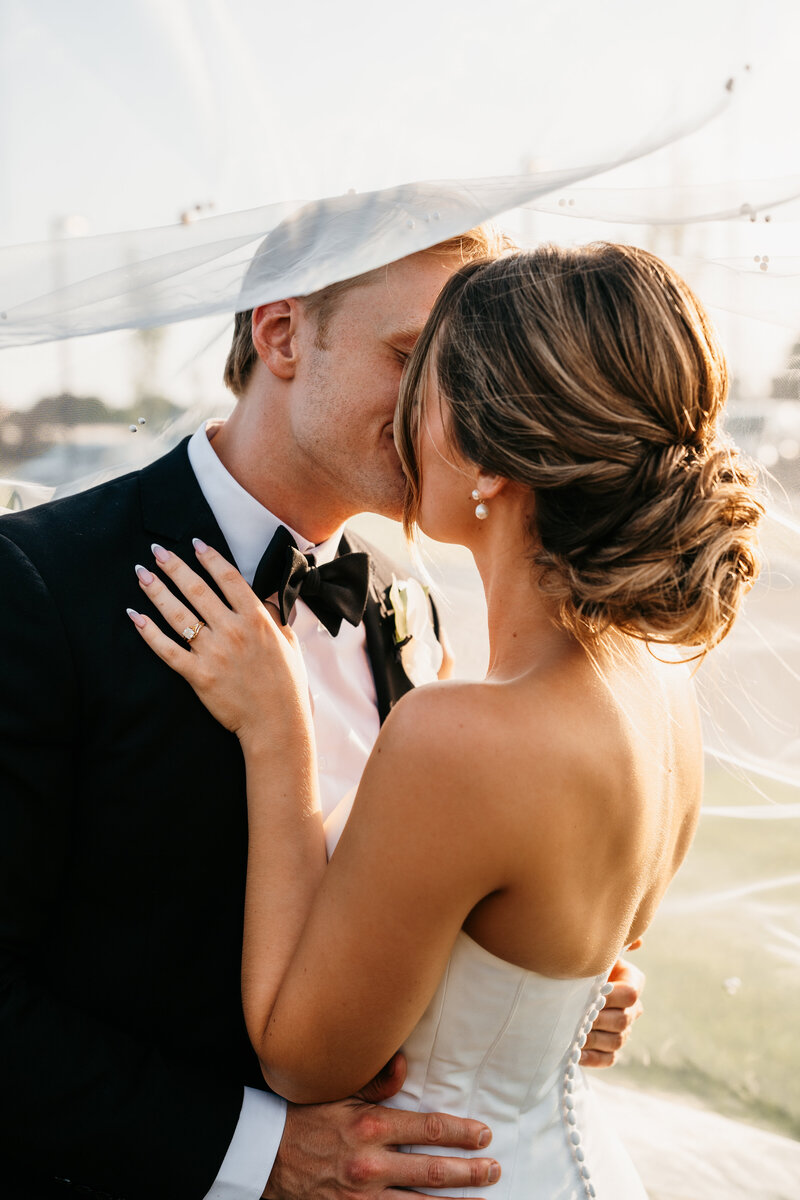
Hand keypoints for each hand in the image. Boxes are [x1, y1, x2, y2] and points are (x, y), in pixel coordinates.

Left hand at [127, 541, 310, 747]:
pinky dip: (148, 632)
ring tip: (141, 574)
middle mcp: (233, 631)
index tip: (195, 543)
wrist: (277, 723)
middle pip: (197, 590)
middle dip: (174, 567)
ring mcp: (213, 652)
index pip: (228, 578)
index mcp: (257, 619)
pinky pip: (166, 649)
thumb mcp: (289, 642)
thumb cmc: (287, 684)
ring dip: (157, 591)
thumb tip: (265, 596)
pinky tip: (134, 616)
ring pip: (178, 614)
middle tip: (157, 551)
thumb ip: (274, 616)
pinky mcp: (197, 675)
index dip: (210, 558)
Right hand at [264, 1054, 499, 1199]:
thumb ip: (375, 1082)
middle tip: (495, 1169)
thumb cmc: (304, 1117)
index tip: (484, 1136)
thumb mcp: (338, 1091)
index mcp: (371, 1127)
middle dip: (469, 1173)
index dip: (462, 1134)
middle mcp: (371, 1165)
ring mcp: (362, 1198)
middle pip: (433, 1173)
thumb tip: (405, 1064)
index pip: (430, 1130)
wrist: (263, 1156)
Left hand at [580, 950, 644, 1068]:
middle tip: (575, 1016)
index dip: (611, 997)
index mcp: (632, 982)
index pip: (631, 994)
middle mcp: (632, 1008)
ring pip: (617, 1041)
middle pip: (623, 1020)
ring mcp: (623, 1031)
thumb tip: (638, 942)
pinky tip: (575, 1053)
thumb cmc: (580, 965)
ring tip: (572, 1033)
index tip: (590, 994)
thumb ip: (613, 946)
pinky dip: (592, 1057)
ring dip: (593, 1038)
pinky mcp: (610, 1050)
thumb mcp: (595, 953)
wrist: (563, 989)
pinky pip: (608, 1059)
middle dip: (597, 1018)